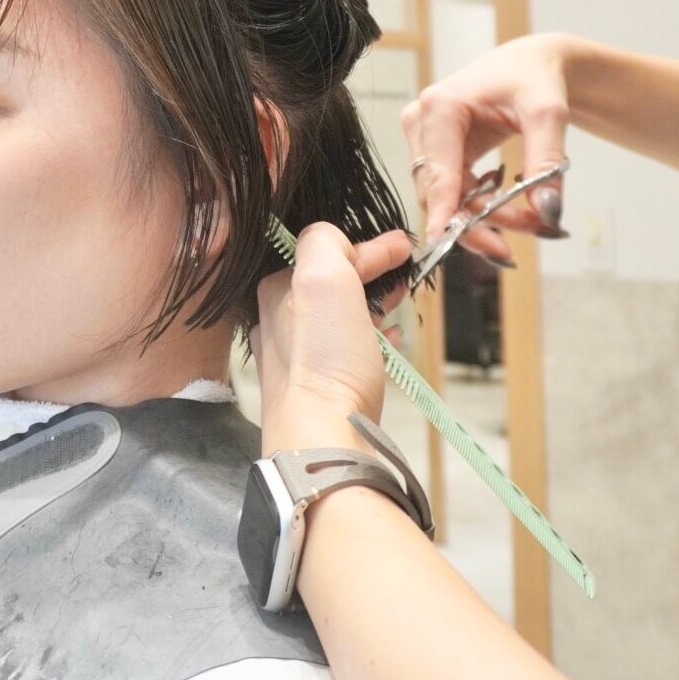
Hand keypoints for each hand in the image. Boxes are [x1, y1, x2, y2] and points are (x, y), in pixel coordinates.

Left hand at [249, 225, 411, 456]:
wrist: (322, 437)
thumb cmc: (325, 357)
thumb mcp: (323, 278)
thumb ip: (324, 243)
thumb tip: (339, 242)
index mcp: (275, 293)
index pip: (325, 255)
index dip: (368, 247)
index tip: (403, 246)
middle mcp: (277, 324)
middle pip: (331, 286)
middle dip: (369, 273)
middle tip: (403, 273)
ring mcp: (296, 360)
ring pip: (338, 318)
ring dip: (371, 303)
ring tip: (400, 300)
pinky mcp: (318, 390)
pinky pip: (345, 351)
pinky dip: (370, 338)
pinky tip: (390, 339)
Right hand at [399, 33, 574, 257]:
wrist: (529, 65)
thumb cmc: (534, 78)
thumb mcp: (548, 115)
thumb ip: (546, 162)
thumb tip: (547, 213)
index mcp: (440, 107)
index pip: (439, 172)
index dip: (444, 211)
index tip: (444, 243)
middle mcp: (421, 121)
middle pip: (439, 192)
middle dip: (481, 219)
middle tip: (531, 230)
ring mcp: (422, 137)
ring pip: (443, 198)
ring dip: (483, 217)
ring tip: (529, 220)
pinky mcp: (432, 150)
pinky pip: (448, 191)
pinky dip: (478, 205)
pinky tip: (506, 201)